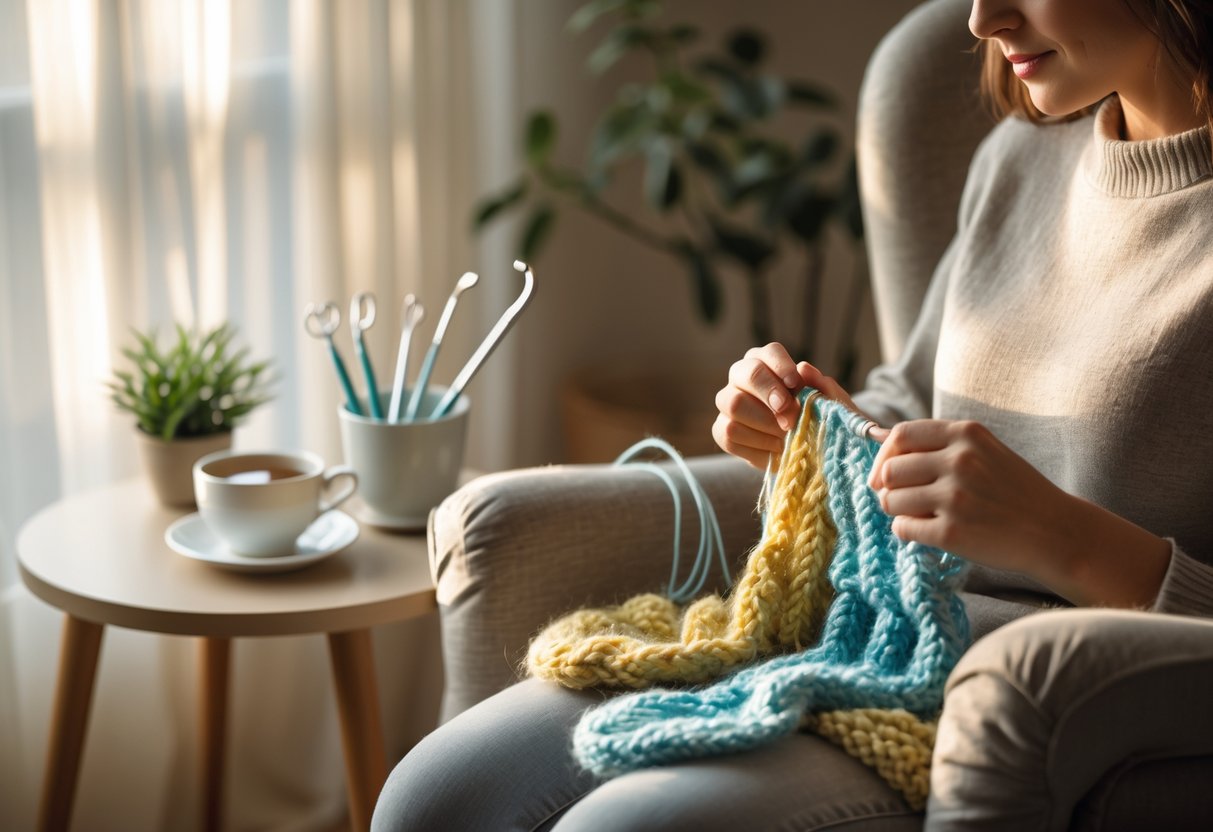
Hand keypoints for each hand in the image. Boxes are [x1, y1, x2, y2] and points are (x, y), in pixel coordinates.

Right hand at [712, 342, 859, 468]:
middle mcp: (742, 377)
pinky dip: (755, 445)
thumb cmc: (819, 421)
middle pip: (746, 373)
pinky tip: (774, 451)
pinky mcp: (722, 430)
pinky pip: (729, 433)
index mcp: (767, 362)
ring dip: (764, 424)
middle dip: (769, 393)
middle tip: (789, 416)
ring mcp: (728, 403)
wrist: (810, 454)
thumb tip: (804, 368)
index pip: (769, 352)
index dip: (781, 366)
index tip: (796, 384)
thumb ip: (821, 386)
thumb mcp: (831, 405)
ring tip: (786, 438)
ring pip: (734, 404)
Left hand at [866, 419, 1169, 606]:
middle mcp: (959, 462)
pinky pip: (902, 528)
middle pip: (890, 470)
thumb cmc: (1015, 491)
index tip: (885, 472)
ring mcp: (955, 498)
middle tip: (903, 500)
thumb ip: (939, 444)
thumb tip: (877, 434)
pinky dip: (908, 532)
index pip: (900, 435)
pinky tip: (928, 532)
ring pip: (890, 501)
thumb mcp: (985, 451)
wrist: (1056, 532)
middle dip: (888, 488)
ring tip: (920, 516)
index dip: (884, 455)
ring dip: (897, 511)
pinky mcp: (952, 533)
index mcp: (967, 435)